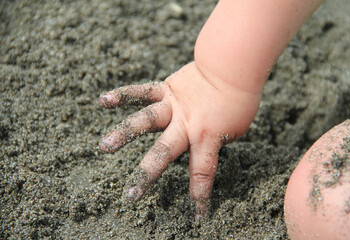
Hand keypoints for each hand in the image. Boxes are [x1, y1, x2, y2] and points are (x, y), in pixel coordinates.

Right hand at [99, 61, 260, 218]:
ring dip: (123, 134)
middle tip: (129, 196)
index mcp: (207, 138)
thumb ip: (213, 141)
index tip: (197, 217)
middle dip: (146, 176)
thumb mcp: (234, 129)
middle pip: (163, 153)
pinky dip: (123, 95)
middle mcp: (186, 125)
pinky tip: (103, 100)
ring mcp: (173, 106)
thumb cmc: (238, 100)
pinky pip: (142, 91)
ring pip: (145, 121)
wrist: (232, 67)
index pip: (202, 173)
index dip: (200, 196)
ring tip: (103, 147)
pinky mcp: (166, 89)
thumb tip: (198, 146)